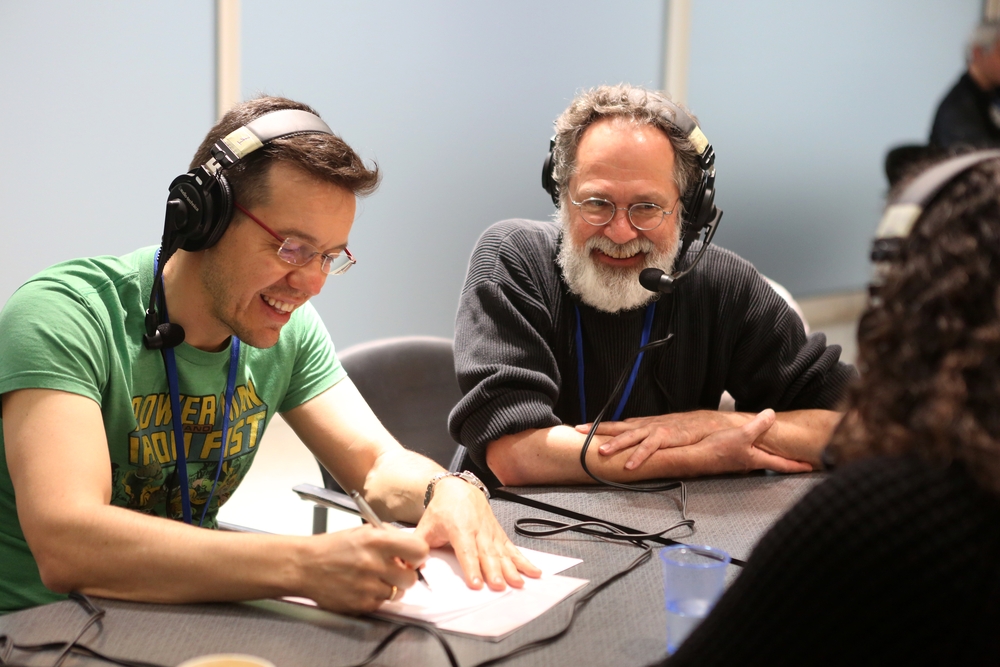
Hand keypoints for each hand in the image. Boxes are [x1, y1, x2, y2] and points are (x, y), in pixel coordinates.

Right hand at [302, 525, 428, 613]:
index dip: (418, 555)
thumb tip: (415, 551)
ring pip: (398, 593)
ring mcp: (367, 587)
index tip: (413, 557)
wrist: (305, 566)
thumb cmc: (334, 547)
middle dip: (405, 575)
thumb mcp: (364, 531)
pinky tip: (362, 587)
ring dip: (390, 587)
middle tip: (393, 570)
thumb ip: (392, 537)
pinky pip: (381, 604)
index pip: (419, 550)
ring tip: (374, 578)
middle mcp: (373, 564)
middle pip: (411, 578)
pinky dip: (376, 597)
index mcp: (376, 541)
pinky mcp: (360, 605)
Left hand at [414, 477, 541, 590]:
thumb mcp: (426, 526)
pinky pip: (513, 549)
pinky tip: (534, 572)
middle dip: (494, 572)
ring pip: (502, 552)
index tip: (476, 584)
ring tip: (518, 583)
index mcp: (459, 528)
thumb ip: (418, 546)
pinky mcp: (499, 534)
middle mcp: (478, 530)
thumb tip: (408, 567)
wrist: (457, 488)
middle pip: (487, 554)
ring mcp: (491, 532)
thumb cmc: (442, 510)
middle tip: (500, 587)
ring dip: (511, 569)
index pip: (466, 551)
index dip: (471, 568)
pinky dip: (524, 561)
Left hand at [577, 410, 743, 470]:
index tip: (578, 428)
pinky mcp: (665, 438)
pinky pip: (649, 449)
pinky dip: (639, 457)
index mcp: (638, 424)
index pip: (613, 424)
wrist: (700, 424)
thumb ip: (638, 436)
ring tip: (601, 451)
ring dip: (615, 444)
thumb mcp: (653, 431)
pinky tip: (629, 466)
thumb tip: (621, 443)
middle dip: (597, 430)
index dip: (596, 426)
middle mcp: (642, 425)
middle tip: (579, 432)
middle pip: (616, 427)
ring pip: (630, 437)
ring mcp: (653, 431)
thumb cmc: (675, 429)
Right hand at [691, 409, 812, 473]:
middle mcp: (749, 465)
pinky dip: (753, 453)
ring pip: (758, 460)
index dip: (797, 465)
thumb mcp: (743, 434)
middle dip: (784, 462)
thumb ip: (759, 424)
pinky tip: (748, 447)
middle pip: (771, 464)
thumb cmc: (719, 448)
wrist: (695, 458)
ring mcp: (738, 465)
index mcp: (757, 459)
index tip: (811, 467)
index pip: (782, 464)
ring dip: (768, 457)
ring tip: (776, 452)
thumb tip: (772, 414)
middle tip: (797, 460)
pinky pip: (745, 456)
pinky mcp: (727, 461)